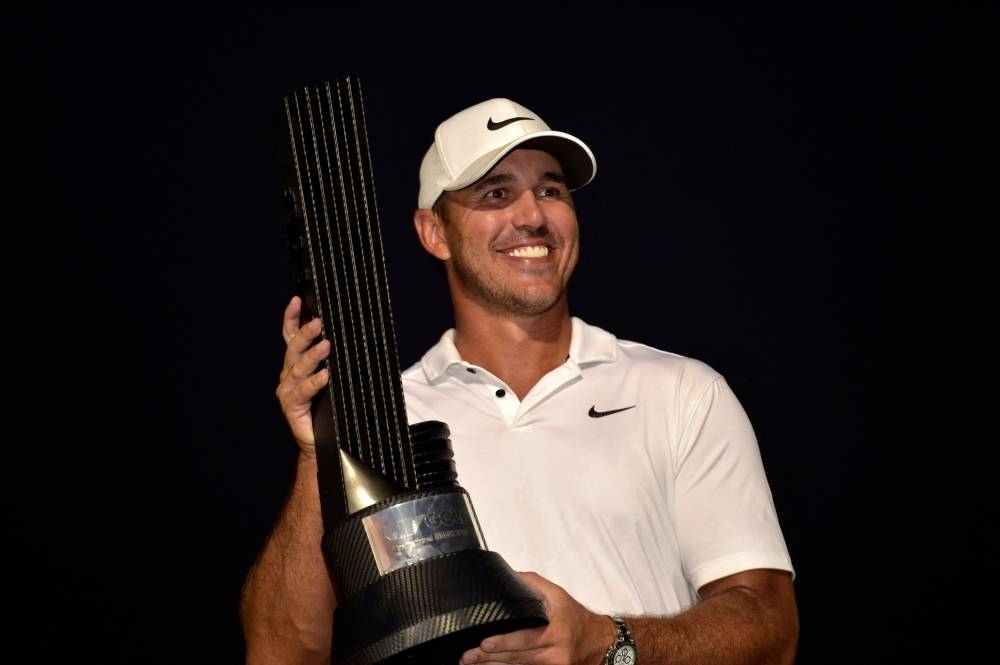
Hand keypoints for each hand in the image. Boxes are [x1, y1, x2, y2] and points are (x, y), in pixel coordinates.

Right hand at [276, 296, 329, 456]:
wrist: (323, 443)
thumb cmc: (330, 409)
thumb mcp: (335, 379)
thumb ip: (337, 360)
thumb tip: (357, 337)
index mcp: (297, 364)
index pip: (291, 336)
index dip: (292, 317)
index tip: (297, 300)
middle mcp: (289, 374)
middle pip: (294, 348)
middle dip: (306, 333)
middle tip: (319, 322)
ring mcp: (288, 390)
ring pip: (298, 367)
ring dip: (313, 355)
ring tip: (326, 345)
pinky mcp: (292, 406)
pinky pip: (303, 391)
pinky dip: (314, 382)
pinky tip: (325, 376)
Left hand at [459, 571, 614, 664]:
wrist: (599, 642)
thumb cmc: (576, 617)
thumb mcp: (559, 596)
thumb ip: (534, 584)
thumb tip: (510, 575)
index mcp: (556, 632)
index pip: (527, 639)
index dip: (505, 642)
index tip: (484, 643)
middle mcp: (555, 654)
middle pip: (518, 658)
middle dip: (490, 658)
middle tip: (467, 657)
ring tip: (471, 664)